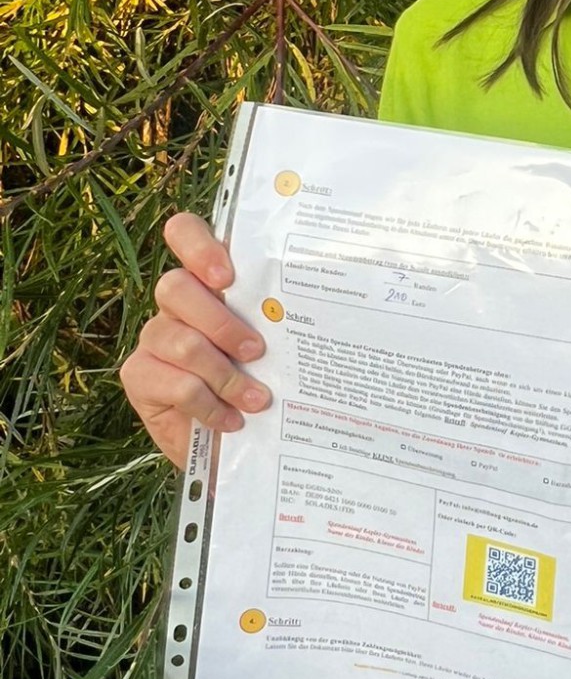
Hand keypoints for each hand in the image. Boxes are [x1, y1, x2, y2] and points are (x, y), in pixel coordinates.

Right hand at [118, 211, 271, 469]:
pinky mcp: (139, 376)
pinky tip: (233, 420)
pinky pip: (175, 383)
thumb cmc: (262, 382)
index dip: (198, 245)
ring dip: (225, 374)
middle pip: (175, 287)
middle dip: (221, 323)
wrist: (235, 444)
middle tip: (257, 350)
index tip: (227, 276)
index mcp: (210, 282)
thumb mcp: (277, 347)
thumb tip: (322, 310)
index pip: (184, 233)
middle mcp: (176, 303)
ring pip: (179, 341)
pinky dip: (210, 404)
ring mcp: (154, 339)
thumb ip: (279, 321)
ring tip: (258, 399)